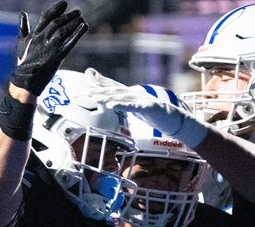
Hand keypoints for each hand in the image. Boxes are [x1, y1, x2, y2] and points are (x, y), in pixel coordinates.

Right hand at [11, 0, 87, 94]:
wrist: (25, 81)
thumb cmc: (22, 63)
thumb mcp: (20, 43)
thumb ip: (23, 28)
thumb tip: (22, 14)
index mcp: (33, 35)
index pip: (46, 17)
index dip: (56, 9)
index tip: (64, 4)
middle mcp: (42, 39)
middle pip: (57, 23)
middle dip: (68, 16)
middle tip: (77, 11)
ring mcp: (50, 48)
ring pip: (64, 31)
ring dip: (74, 22)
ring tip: (81, 17)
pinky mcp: (57, 57)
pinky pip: (70, 43)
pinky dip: (78, 34)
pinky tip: (84, 26)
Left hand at [85, 68, 208, 147]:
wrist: (171, 117)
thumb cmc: (150, 112)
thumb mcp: (132, 106)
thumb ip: (120, 100)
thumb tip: (106, 99)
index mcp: (129, 93)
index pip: (111, 86)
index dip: (97, 83)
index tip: (84, 81)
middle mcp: (133, 93)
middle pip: (112, 91)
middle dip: (97, 90)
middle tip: (83, 92)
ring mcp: (140, 99)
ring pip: (121, 97)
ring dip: (106, 97)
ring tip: (94, 98)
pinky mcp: (147, 106)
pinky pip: (132, 106)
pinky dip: (121, 105)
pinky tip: (112, 105)